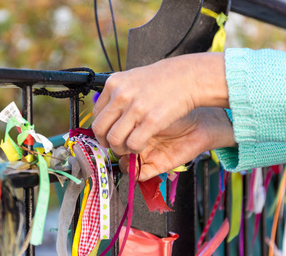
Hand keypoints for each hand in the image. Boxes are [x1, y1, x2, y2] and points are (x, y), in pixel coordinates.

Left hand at [93, 53, 227, 154]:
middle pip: (100, 129)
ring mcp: (135, 108)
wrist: (188, 76)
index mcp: (113, 84)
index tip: (108, 133)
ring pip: (114, 140)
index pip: (96, 114)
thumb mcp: (132, 78)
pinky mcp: (151, 121)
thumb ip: (118, 93)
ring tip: (129, 147)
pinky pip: (133, 144)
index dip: (101, 128)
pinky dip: (134, 150)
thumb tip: (106, 110)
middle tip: (115, 145)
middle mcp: (121, 95)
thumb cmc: (163, 79)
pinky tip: (141, 145)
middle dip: (106, 142)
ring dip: (120, 149)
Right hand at [118, 108, 235, 180]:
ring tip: (130, 149)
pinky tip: (138, 163)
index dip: (108, 132)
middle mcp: (134, 140)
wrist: (200, 122)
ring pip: (122, 164)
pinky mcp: (154, 166)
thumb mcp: (148, 107)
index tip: (112, 126)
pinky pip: (138, 175)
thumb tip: (110, 122)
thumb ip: (129, 112)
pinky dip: (135, 172)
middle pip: (113, 149)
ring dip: (123, 158)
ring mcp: (143, 155)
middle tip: (121, 137)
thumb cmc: (174, 107)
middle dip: (114, 144)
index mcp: (130, 125)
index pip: (109, 133)